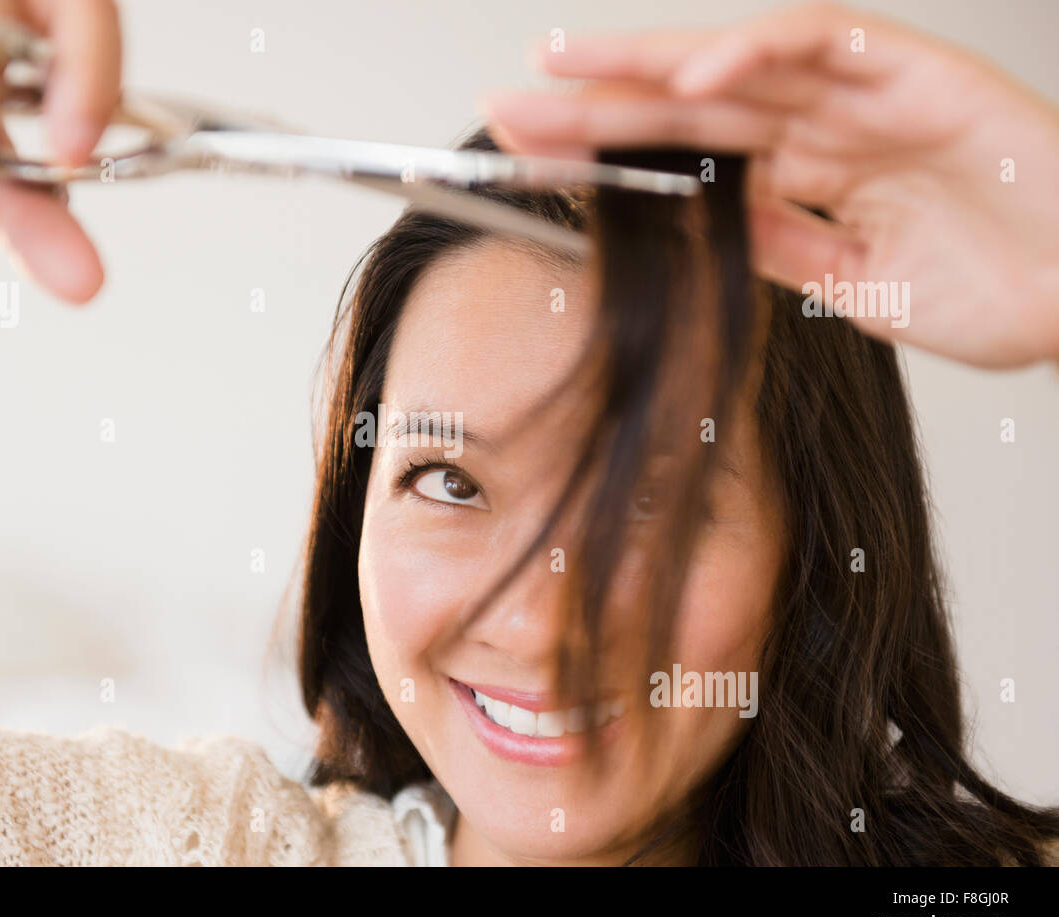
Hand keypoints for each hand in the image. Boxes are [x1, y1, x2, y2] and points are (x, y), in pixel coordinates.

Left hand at [481, 2, 1058, 368]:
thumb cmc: (994, 288)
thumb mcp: (851, 283)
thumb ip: (775, 247)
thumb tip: (691, 233)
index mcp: (807, 174)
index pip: (686, 154)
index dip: (607, 152)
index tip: (527, 158)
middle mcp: (824, 124)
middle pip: (690, 102)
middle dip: (596, 101)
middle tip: (510, 105)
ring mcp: (866, 93)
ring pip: (739, 58)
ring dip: (648, 60)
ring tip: (563, 66)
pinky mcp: (918, 70)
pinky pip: (827, 40)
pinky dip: (758, 49)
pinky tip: (693, 75)